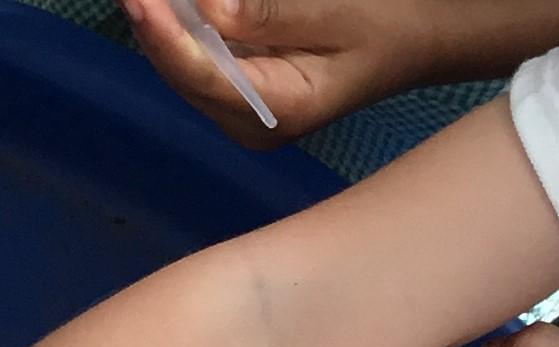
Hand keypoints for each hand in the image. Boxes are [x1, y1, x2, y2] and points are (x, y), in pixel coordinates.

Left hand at [119, 0, 414, 146]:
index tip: (140, 0)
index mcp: (277, 111)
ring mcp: (243, 112)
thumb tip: (205, 10)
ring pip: (185, 67)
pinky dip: (181, 31)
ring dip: (162, 29)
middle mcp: (250, 123)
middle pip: (183, 74)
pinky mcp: (241, 93)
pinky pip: (200, 59)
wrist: (417, 39)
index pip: (201, 74)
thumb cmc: (387, 22)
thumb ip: (268, 14)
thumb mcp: (336, 12)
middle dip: (155, 28)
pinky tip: (163, 7)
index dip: (164, 35)